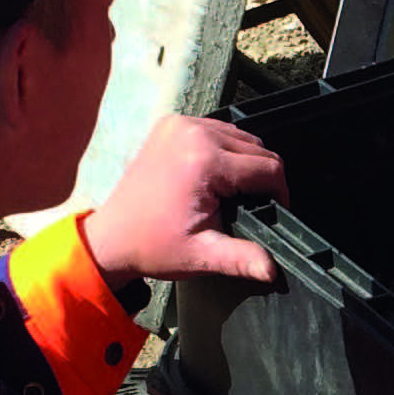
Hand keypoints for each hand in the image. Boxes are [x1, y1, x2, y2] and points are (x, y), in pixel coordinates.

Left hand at [83, 115, 289, 287]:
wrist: (113, 237)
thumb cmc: (153, 245)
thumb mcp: (203, 255)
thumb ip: (243, 259)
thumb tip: (273, 270)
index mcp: (204, 161)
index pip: (269, 168)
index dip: (279, 193)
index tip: (273, 212)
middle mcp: (193, 133)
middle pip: (258, 148)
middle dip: (260, 179)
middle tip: (246, 208)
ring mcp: (181, 124)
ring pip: (242, 137)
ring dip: (245, 163)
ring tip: (230, 193)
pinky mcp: (173, 124)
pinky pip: (219, 130)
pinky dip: (225, 151)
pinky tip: (216, 176)